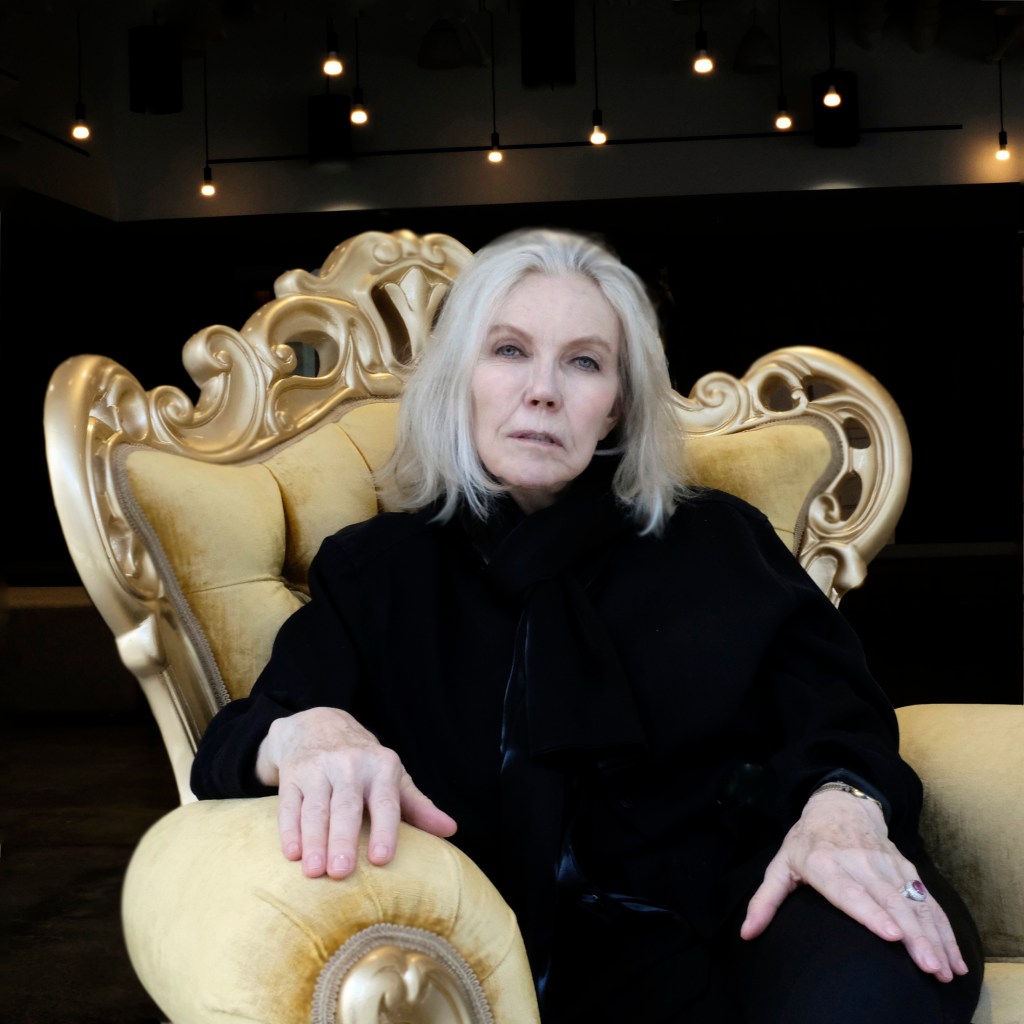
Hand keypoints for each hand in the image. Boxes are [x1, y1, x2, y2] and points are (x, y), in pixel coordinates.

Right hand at [255, 706, 457, 879]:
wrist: (317, 725)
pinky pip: (290, 805)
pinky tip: (292, 854)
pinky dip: (290, 830)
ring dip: (314, 840)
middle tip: (341, 872)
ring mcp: (319, 768)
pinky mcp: (293, 774)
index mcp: (381, 767)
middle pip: (346, 806)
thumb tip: (451, 830)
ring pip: (316, 808)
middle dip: (344, 839)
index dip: (385, 830)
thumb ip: (419, 806)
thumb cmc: (363, 762)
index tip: (381, 859)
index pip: (385, 802)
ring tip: (314, 871)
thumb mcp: (393, 776)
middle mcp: (350, 765)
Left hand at [740, 790, 968, 982]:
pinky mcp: (905, 867)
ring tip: (943, 969)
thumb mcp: (780, 865)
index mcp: (823, 862)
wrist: (839, 804)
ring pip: (913, 902)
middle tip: (928, 967)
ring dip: (933, 936)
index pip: (849, 890)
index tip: (892, 935)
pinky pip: (927, 900)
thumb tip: (746, 933)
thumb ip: (765, 900)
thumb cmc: (806, 840)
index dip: (871, 913)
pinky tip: (954, 956)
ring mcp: (885, 863)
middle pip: (888, 900)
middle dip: (912, 935)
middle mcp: (858, 862)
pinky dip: (943, 928)